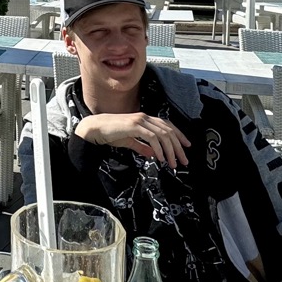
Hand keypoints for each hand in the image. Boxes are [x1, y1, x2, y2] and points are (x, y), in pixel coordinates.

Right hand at [75, 113, 190, 167]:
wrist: (95, 128)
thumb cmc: (110, 133)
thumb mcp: (130, 141)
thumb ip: (142, 147)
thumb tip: (153, 154)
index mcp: (145, 119)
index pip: (167, 125)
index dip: (179, 135)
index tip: (186, 146)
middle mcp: (145, 118)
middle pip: (169, 131)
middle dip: (178, 147)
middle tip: (183, 160)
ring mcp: (140, 121)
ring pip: (163, 135)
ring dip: (170, 150)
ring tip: (172, 163)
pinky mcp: (134, 126)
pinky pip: (152, 137)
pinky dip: (158, 148)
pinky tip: (160, 158)